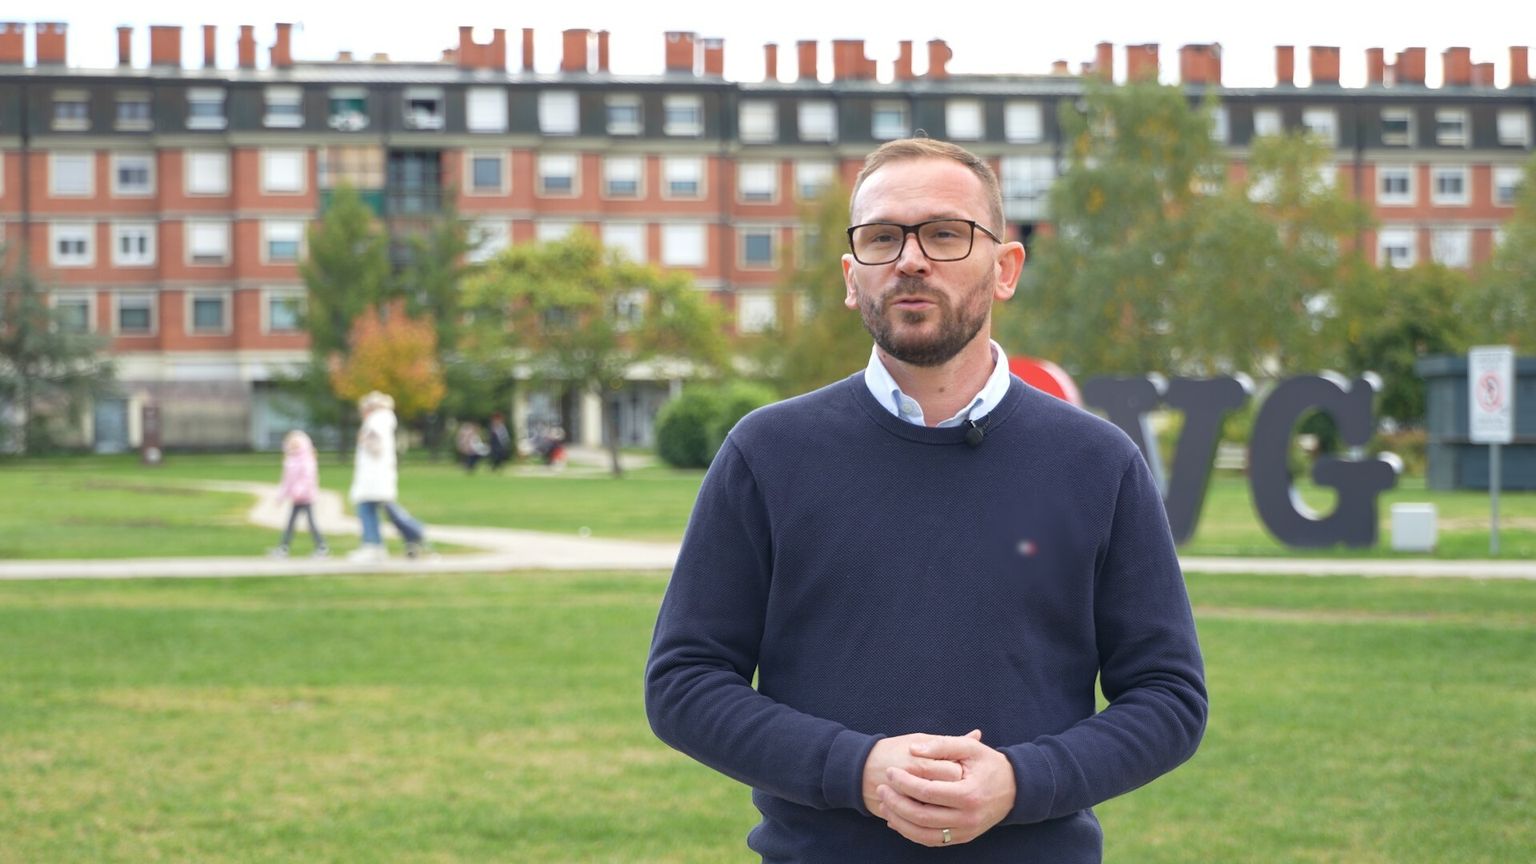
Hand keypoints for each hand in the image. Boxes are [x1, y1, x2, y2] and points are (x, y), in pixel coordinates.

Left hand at [875, 730, 1015, 846]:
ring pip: (924, 834)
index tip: (890, 772)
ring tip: (884, 805)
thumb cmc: (989, 764)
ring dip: (900, 821)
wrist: (1015, 789)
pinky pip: (932, 840)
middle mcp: (968, 817)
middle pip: (922, 816)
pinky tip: (897, 820)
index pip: (927, 792)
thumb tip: (913, 749)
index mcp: (969, 794)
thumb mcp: (970, 748)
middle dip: (896, 803)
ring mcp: (966, 831)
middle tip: (881, 789)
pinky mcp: (963, 838)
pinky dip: (912, 833)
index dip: (904, 783)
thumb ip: (941, 746)